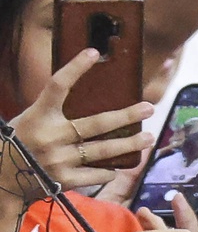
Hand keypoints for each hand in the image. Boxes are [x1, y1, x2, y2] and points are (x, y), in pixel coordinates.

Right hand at [5, 50, 153, 198]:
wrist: (2, 176)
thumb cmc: (21, 142)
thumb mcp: (32, 120)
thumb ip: (56, 111)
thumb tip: (92, 96)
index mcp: (39, 116)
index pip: (57, 86)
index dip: (74, 68)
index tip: (93, 52)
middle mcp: (50, 136)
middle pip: (97, 123)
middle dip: (127, 115)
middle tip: (149, 108)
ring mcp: (58, 159)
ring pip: (103, 150)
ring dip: (129, 144)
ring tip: (148, 138)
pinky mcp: (63, 180)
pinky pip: (96, 174)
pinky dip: (109, 170)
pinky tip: (117, 167)